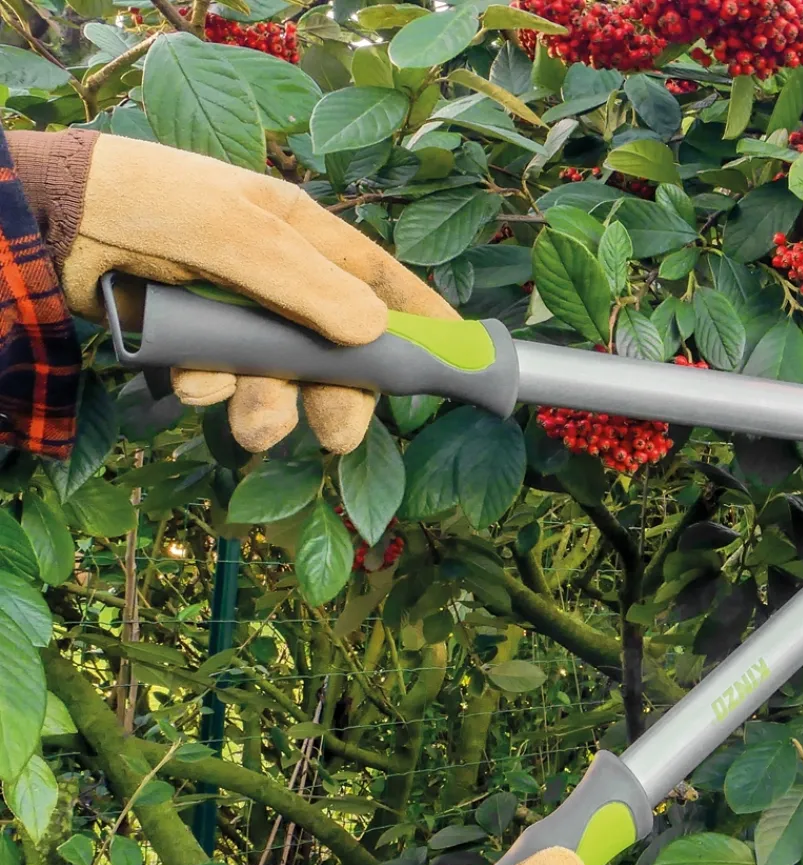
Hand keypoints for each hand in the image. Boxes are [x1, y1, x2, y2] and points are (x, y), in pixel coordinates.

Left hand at [10, 131, 456, 453]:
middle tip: (335, 436)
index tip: (460, 359)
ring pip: (281, 381)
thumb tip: (374, 334)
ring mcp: (239, 316)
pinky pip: (226, 382)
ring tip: (250, 425)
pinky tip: (191, 376)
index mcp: (304, 239)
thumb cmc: (154, 202)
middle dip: (337, 399)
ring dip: (269, 408)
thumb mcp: (238, 233)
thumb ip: (307, 287)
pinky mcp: (198, 345)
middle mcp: (281, 282)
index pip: (381, 282)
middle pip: (337, 355)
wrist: (54, 223)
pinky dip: (213, 389)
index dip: (423, 322)